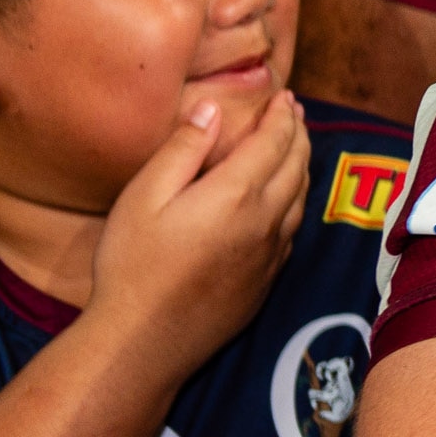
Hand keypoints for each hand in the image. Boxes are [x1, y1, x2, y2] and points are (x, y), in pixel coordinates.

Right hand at [85, 92, 308, 385]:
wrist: (144, 340)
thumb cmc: (133, 265)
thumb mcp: (144, 197)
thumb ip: (183, 150)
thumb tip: (213, 110)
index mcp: (236, 194)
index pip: (274, 142)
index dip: (282, 116)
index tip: (286, 96)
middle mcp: (265, 221)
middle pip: (297, 166)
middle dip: (298, 134)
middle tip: (295, 113)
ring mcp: (271, 253)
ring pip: (301, 198)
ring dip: (302, 165)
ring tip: (295, 146)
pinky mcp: (267, 278)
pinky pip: (294, 228)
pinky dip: (297, 199)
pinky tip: (286, 197)